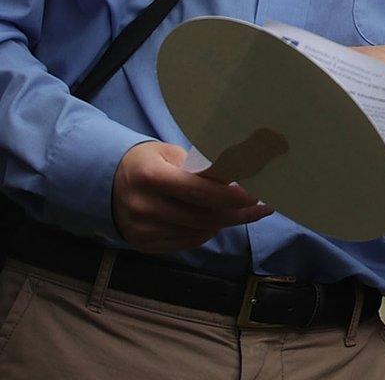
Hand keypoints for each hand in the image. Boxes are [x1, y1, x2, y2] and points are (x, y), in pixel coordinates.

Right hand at [112, 141, 271, 252]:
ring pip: (199, 232)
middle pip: (204, 216)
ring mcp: (141, 229)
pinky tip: (217, 220)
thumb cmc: (149, 162)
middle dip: (240, 213)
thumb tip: (246, 172)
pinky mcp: (143, 245)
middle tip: (264, 207)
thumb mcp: (172, 153)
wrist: (106, 183)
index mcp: (151, 175)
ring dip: (228, 223)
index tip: (259, 192)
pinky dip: (208, 231)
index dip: (234, 194)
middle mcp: (143, 206)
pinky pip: (187, 242)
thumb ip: (203, 165)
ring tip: (246, 212)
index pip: (201, 190)